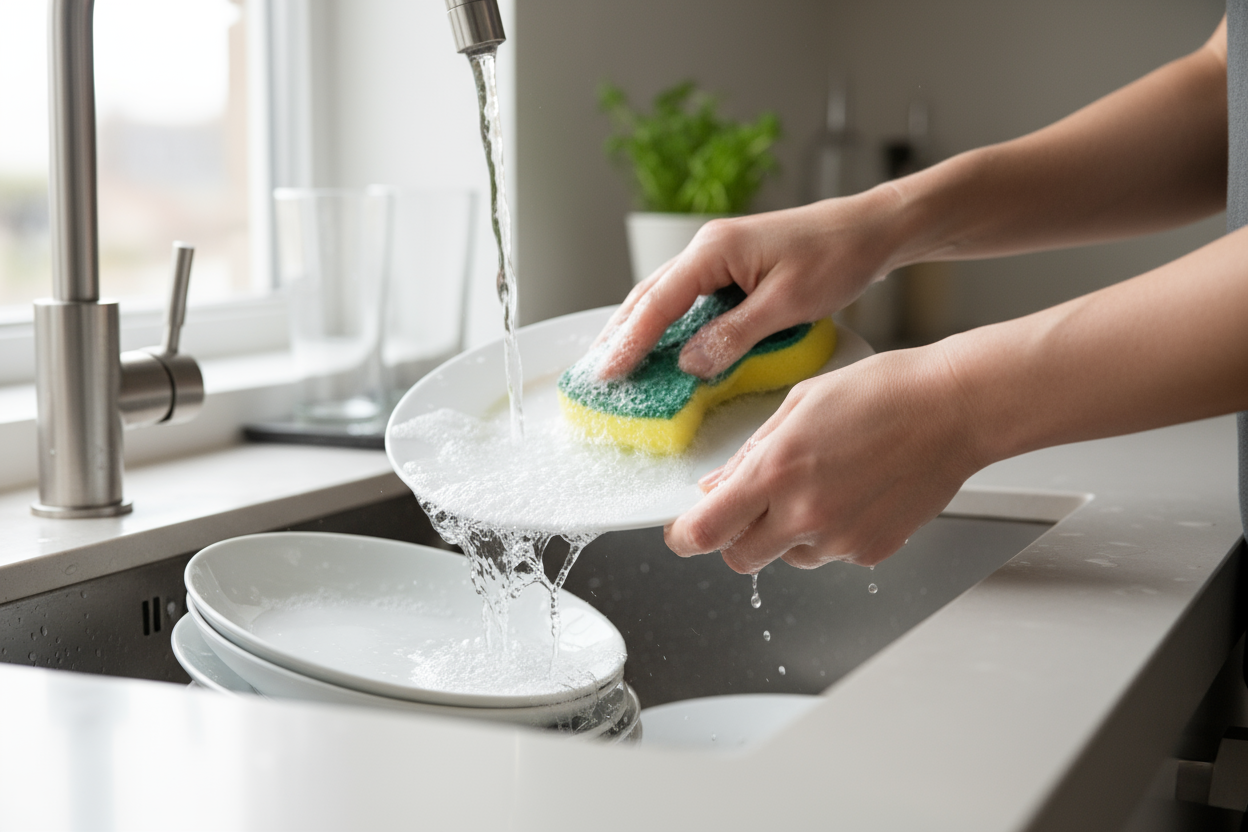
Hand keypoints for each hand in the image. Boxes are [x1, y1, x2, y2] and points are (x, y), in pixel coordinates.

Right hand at [596, 190, 904, 379]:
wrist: (871, 230)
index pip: (657, 302)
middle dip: (619, 334)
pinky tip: (663, 346)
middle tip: (595, 375)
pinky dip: (668, 323)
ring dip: (639, 329)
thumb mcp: (787, 304)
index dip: (629, 342)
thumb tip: (688, 364)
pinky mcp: (732, 267)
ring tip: (616, 363)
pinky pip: (688, 298)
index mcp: (714, 250)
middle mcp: (707, 248)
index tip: (606, 374)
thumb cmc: (837, 258)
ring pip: (665, 296)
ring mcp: (718, 255)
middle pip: (649, 296)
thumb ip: (734, 335)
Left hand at [664, 344, 982, 571]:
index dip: (684, 536)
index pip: (705, 530)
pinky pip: (830, 554)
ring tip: (820, 484)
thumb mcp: (799, 405)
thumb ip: (750, 454)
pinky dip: (829, 533)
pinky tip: (852, 492)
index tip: (682, 531)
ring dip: (786, 534)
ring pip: (788, 557)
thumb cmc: (883, 393)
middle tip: (749, 507)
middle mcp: (805, 514)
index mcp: (777, 472)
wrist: (953, 409)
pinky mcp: (871, 552)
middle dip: (734, 538)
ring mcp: (840, 540)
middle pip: (739, 559)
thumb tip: (714, 487)